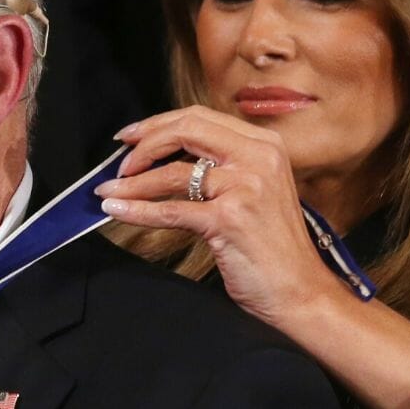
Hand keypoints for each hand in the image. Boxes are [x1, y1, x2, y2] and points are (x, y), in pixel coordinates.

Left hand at [95, 105, 346, 327]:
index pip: (200, 117)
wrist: (301, 291)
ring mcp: (245, 187)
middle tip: (118, 163)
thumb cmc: (274, 247)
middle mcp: (258, 158)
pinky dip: (137, 211)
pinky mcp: (230, 219)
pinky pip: (171, 210)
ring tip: (108, 192)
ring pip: (172, 174)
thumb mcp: (256, 190)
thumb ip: (223, 166)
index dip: (159, 124)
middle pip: (185, 130)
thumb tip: (166, 157)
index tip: (131, 135)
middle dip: (143, 144)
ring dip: (132, 184)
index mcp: (265, 145)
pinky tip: (117, 211)